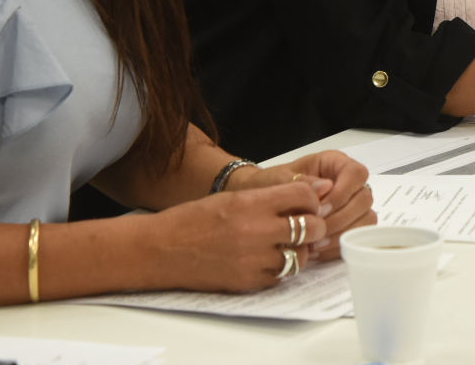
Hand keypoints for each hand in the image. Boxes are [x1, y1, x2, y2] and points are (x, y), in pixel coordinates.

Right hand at [152, 180, 324, 291]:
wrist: (162, 248)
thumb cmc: (192, 220)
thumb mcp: (232, 197)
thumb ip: (270, 197)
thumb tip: (306, 193)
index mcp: (252, 202)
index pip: (304, 197)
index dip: (311, 200)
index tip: (307, 204)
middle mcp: (257, 230)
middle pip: (311, 227)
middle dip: (313, 226)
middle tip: (305, 226)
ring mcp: (254, 258)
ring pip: (300, 256)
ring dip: (297, 250)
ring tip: (283, 246)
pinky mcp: (248, 281)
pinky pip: (281, 277)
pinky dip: (279, 269)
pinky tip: (265, 261)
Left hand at [262, 150, 375, 260]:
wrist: (263, 204)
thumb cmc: (272, 184)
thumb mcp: (279, 178)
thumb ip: (299, 180)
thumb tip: (325, 187)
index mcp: (335, 164)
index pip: (356, 173)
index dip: (344, 192)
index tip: (321, 208)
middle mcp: (349, 183)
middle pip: (364, 199)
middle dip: (341, 218)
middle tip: (316, 230)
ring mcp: (352, 206)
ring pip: (366, 220)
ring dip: (343, 234)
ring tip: (315, 244)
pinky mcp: (349, 226)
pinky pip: (357, 238)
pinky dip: (339, 246)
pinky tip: (317, 250)